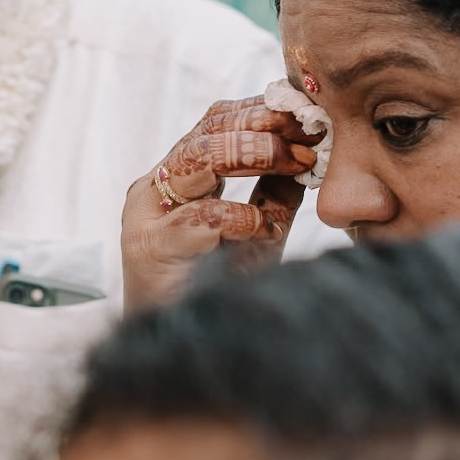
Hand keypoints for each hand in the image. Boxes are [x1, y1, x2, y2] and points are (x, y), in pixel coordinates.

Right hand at [121, 96, 317, 309]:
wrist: (178, 346)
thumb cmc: (213, 289)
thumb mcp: (256, 232)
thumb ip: (275, 194)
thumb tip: (311, 154)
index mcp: (178, 179)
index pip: (215, 122)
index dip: (261, 112)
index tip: (307, 116)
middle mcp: (156, 188)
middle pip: (206, 130)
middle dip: (262, 126)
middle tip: (306, 135)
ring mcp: (148, 215)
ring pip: (198, 157)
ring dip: (253, 153)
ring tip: (293, 163)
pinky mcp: (150, 248)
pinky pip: (201, 218)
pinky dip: (241, 218)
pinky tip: (264, 230)